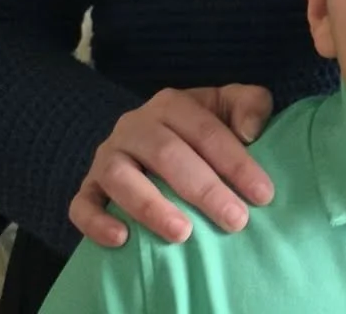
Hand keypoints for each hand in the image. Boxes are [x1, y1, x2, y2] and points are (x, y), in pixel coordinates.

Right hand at [68, 84, 275, 246]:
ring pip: (121, 178)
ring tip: (182, 234)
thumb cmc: (199, 132)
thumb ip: (250, 104)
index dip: (236, 162)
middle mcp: (134, 126)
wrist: (147, 142)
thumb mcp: (226, 108)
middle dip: (204, 190)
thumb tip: (251, 131)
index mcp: (171, 104)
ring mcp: (107, 157)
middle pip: (167, 154)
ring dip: (152, 207)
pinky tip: (122, 240)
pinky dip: (97, 222)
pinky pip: (82, 204)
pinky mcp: (88, 187)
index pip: (205, 130)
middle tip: (236, 220)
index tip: (263, 195)